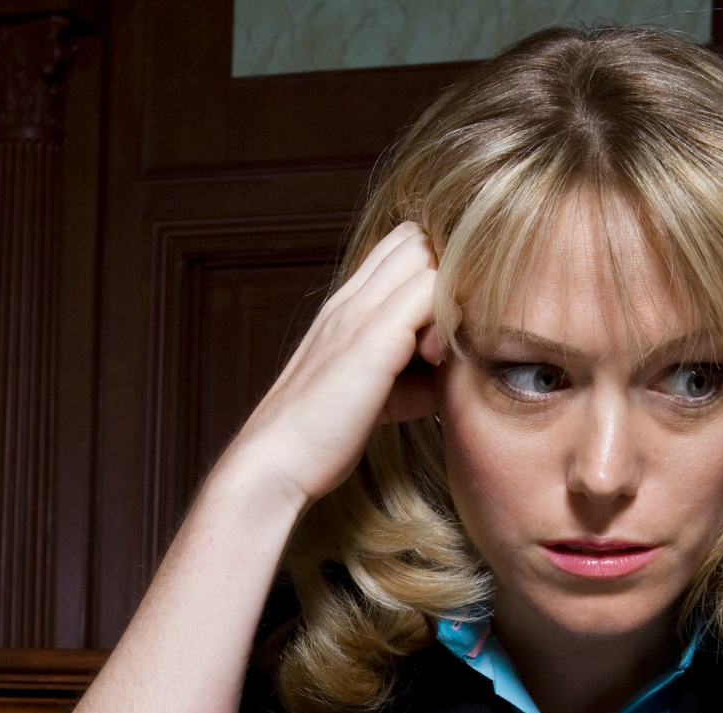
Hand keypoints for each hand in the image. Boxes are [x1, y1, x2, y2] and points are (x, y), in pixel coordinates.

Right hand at [222, 221, 441, 508]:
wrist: (274, 462)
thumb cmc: (319, 438)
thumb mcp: (372, 400)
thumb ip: (409, 384)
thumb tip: (445, 385)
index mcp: (344, 309)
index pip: (399, 249)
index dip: (432, 276)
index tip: (440, 327)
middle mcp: (350, 302)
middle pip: (415, 239)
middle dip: (446, 279)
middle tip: (447, 332)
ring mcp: (359, 315)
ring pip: (425, 256)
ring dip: (448, 299)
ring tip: (439, 353)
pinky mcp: (373, 340)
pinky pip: (430, 292)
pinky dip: (446, 323)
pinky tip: (437, 365)